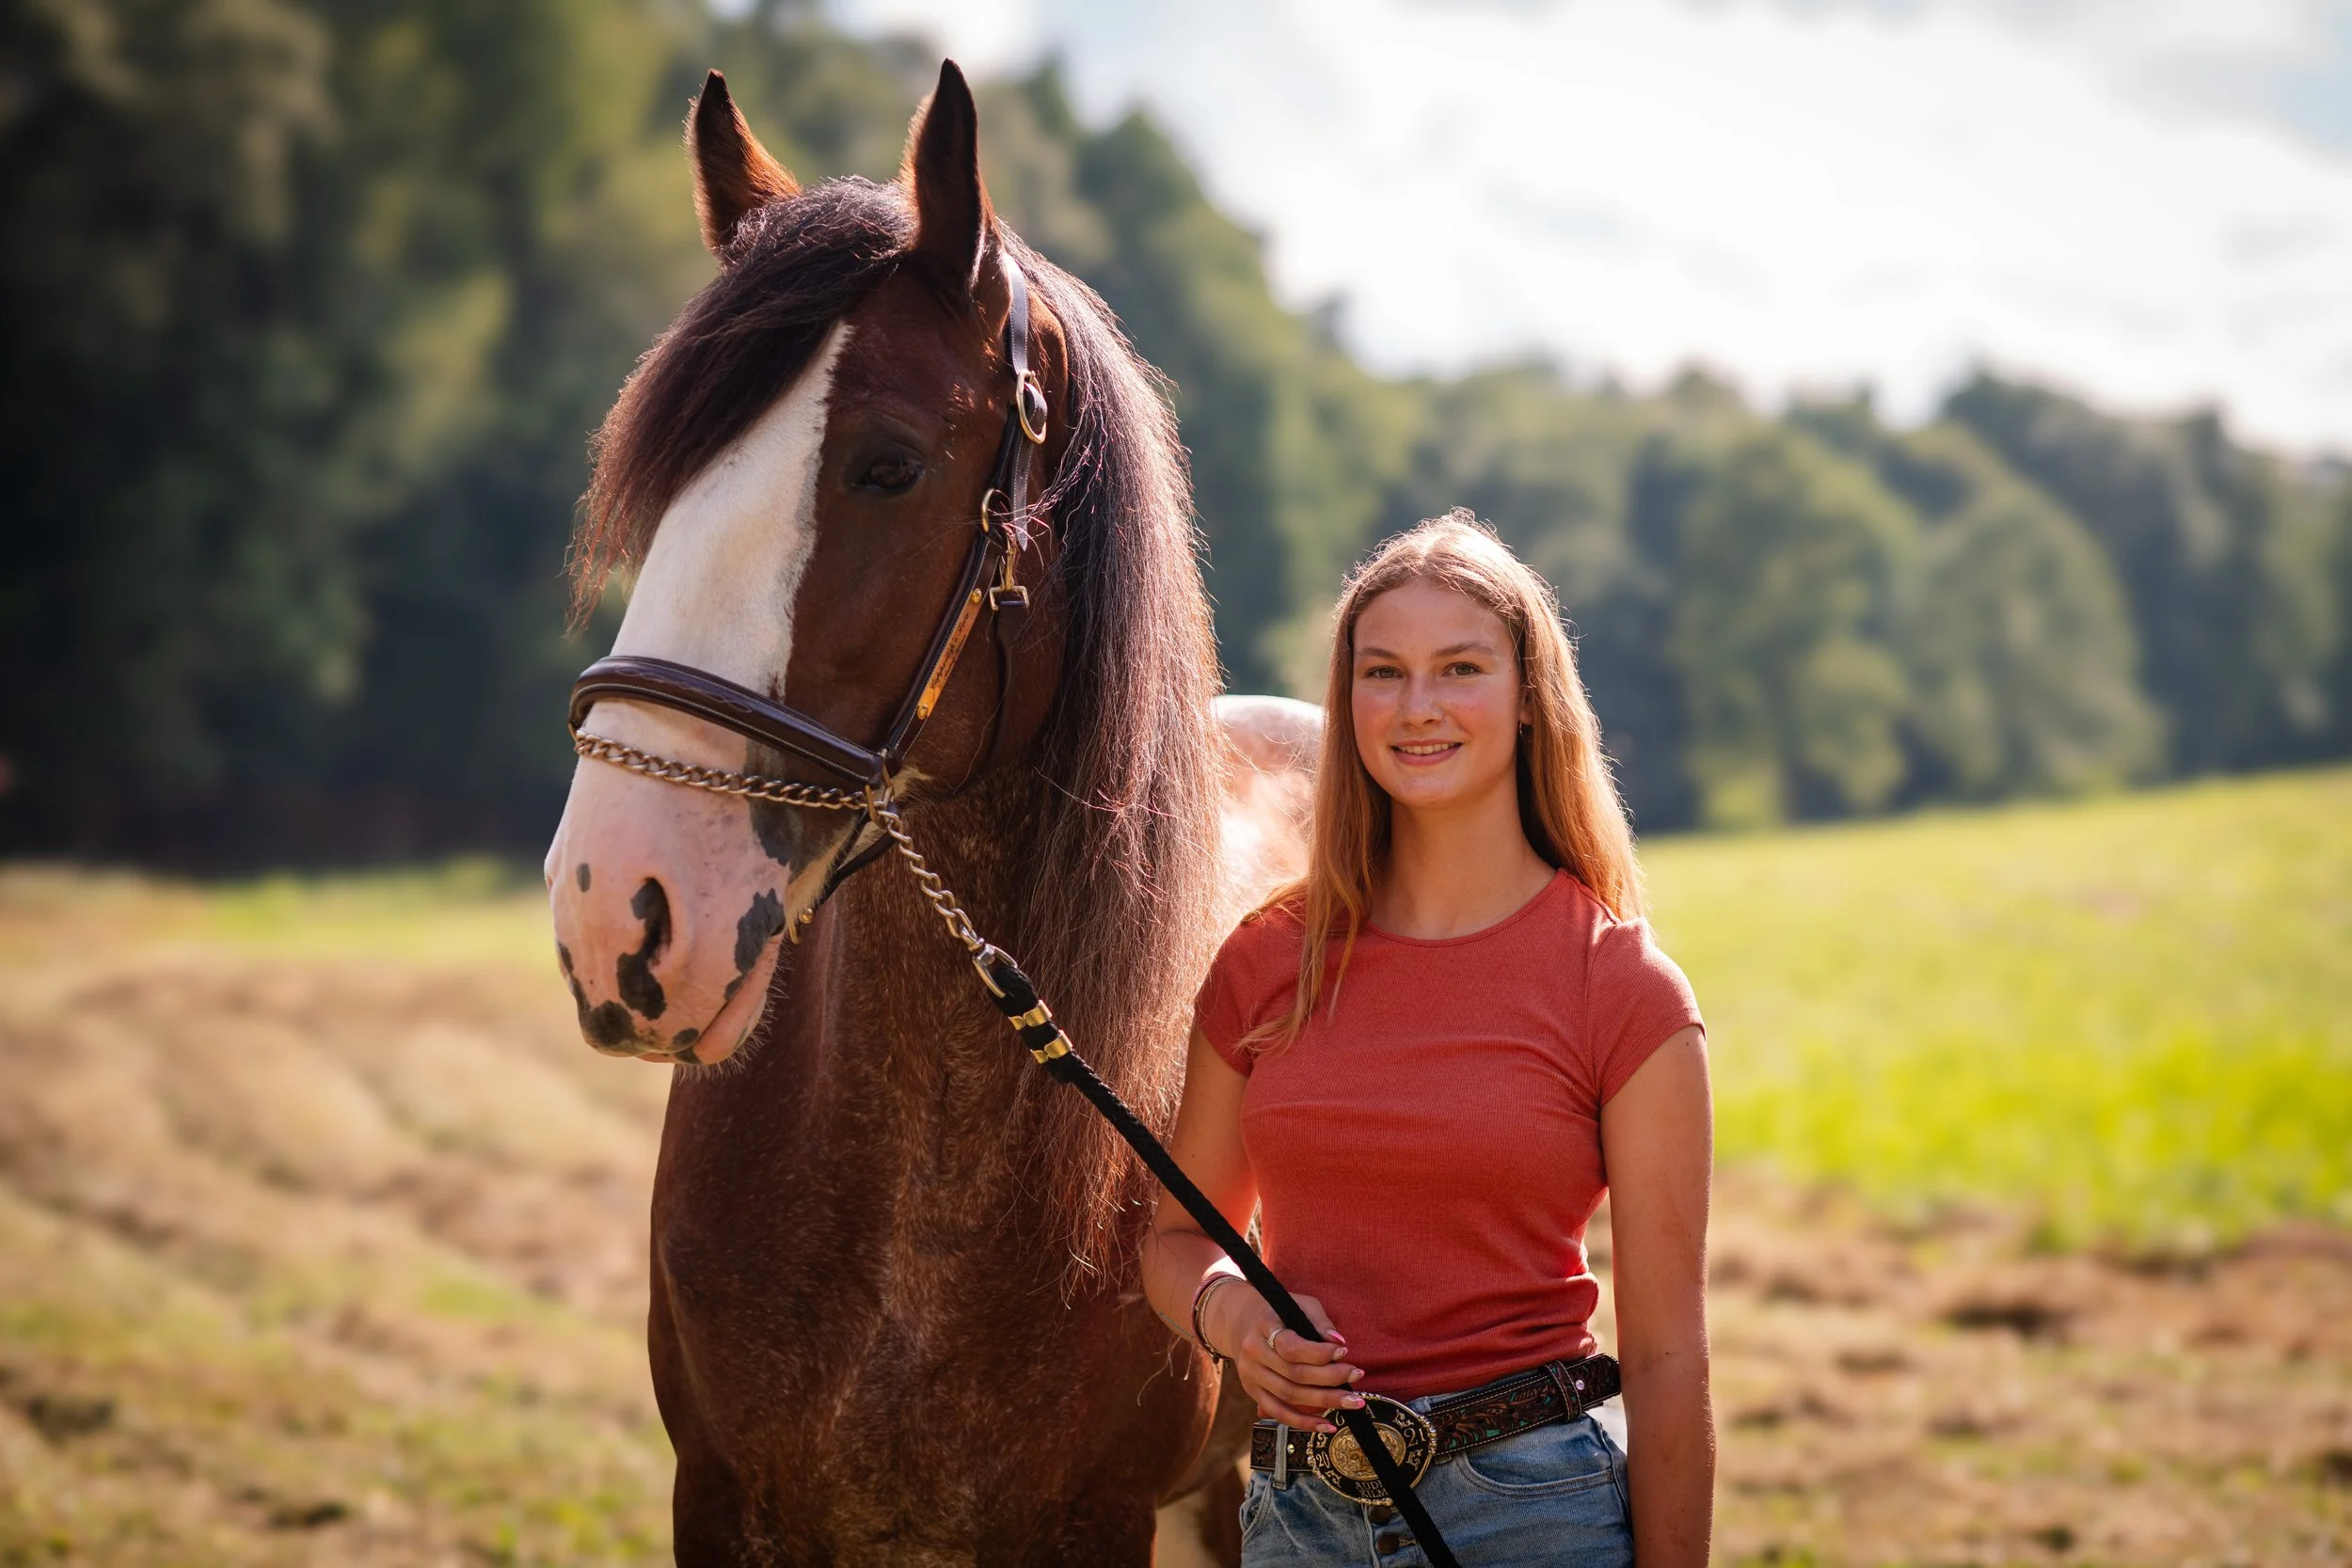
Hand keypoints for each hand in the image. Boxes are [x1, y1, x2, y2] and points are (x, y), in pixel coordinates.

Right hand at [1204, 1282, 1365, 1431]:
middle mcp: (1253, 1353)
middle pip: (1294, 1374)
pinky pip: (1279, 1413)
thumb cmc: (1279, 1313)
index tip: (1344, 1351)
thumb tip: (1339, 1343)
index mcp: (1263, 1326)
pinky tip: (1327, 1426)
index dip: (1319, 1353)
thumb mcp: (1299, 1304)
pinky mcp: (1253, 1393)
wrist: (1242, 1322)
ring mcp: (1251, 1375)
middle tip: (1357, 1376)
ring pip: (1289, 1395)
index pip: (1291, 1347)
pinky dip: (1303, 1422)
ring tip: (1353, 1402)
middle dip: (1330, 1378)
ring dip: (1324, 1401)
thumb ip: (1319, 1321)